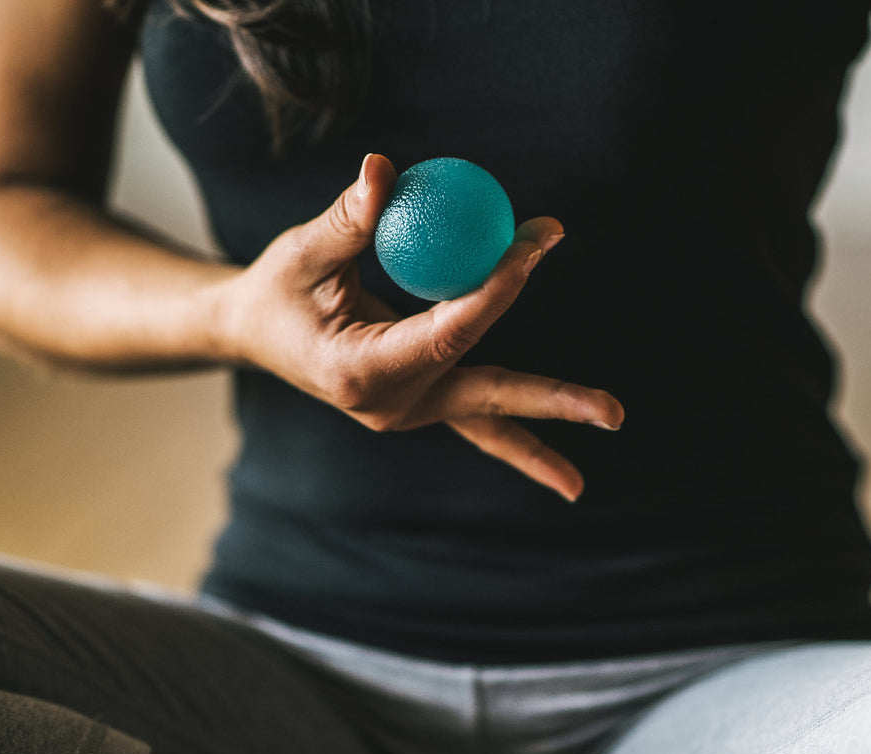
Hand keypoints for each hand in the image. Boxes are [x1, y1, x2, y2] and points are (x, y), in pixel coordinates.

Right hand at [208, 154, 622, 501]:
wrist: (256, 336)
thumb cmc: (276, 290)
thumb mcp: (302, 252)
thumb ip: (348, 217)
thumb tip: (383, 167)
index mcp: (362, 372)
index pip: (449, 330)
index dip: (497, 288)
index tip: (539, 241)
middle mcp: (391, 406)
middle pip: (486, 399)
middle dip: (552, 402)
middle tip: (614, 414)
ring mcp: (406, 413)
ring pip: (486, 418)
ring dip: (540, 428)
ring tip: (587, 468)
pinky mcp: (417, 405)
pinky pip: (475, 417)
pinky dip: (514, 428)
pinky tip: (556, 469)